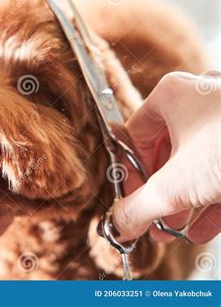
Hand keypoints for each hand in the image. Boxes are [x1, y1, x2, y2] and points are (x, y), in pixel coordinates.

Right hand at [113, 70, 220, 242]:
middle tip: (153, 220)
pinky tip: (202, 229)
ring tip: (174, 231)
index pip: (133, 138)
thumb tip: (117, 225)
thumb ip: (137, 208)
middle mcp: (200, 100)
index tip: (133, 203)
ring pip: (195, 163)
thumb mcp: (174, 187)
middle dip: (159, 195)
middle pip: (165, 153)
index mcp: (172, 96)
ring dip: (182, 202)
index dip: (130, 177)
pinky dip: (210, 199)